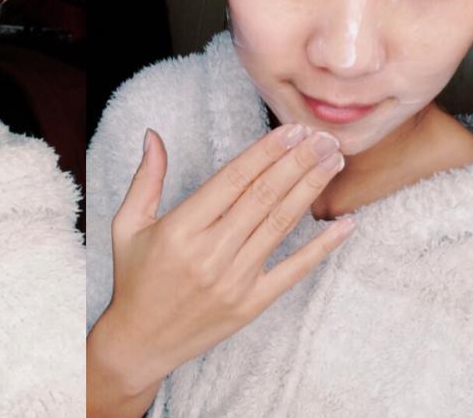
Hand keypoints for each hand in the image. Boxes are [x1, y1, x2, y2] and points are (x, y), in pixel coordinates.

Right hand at [88, 124, 354, 410]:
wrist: (141, 342)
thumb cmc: (135, 277)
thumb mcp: (128, 224)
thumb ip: (146, 178)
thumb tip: (153, 135)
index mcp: (181, 228)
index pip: (232, 180)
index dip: (265, 152)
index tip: (291, 130)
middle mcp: (210, 252)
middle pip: (263, 197)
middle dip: (298, 162)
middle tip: (325, 137)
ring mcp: (235, 280)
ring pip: (280, 224)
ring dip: (311, 190)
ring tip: (334, 161)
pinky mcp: (252, 303)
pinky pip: (294, 270)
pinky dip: (322, 247)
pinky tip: (344, 223)